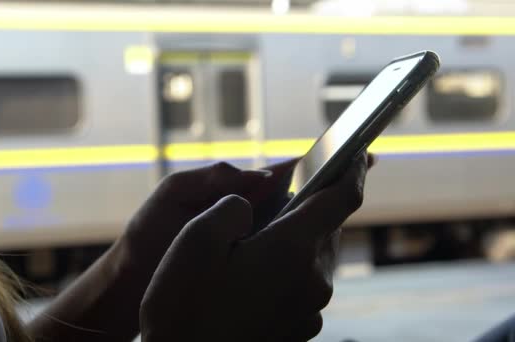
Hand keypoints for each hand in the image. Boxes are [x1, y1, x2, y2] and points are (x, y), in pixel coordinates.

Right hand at [140, 153, 371, 340]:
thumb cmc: (183, 305)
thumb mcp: (195, 238)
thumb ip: (232, 206)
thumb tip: (250, 207)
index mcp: (292, 250)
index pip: (342, 197)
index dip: (354, 168)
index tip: (360, 151)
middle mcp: (313, 280)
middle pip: (328, 226)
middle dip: (314, 204)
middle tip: (289, 192)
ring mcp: (310, 309)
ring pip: (317, 255)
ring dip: (301, 237)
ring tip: (265, 235)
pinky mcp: (300, 328)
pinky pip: (307, 282)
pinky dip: (293, 266)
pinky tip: (259, 271)